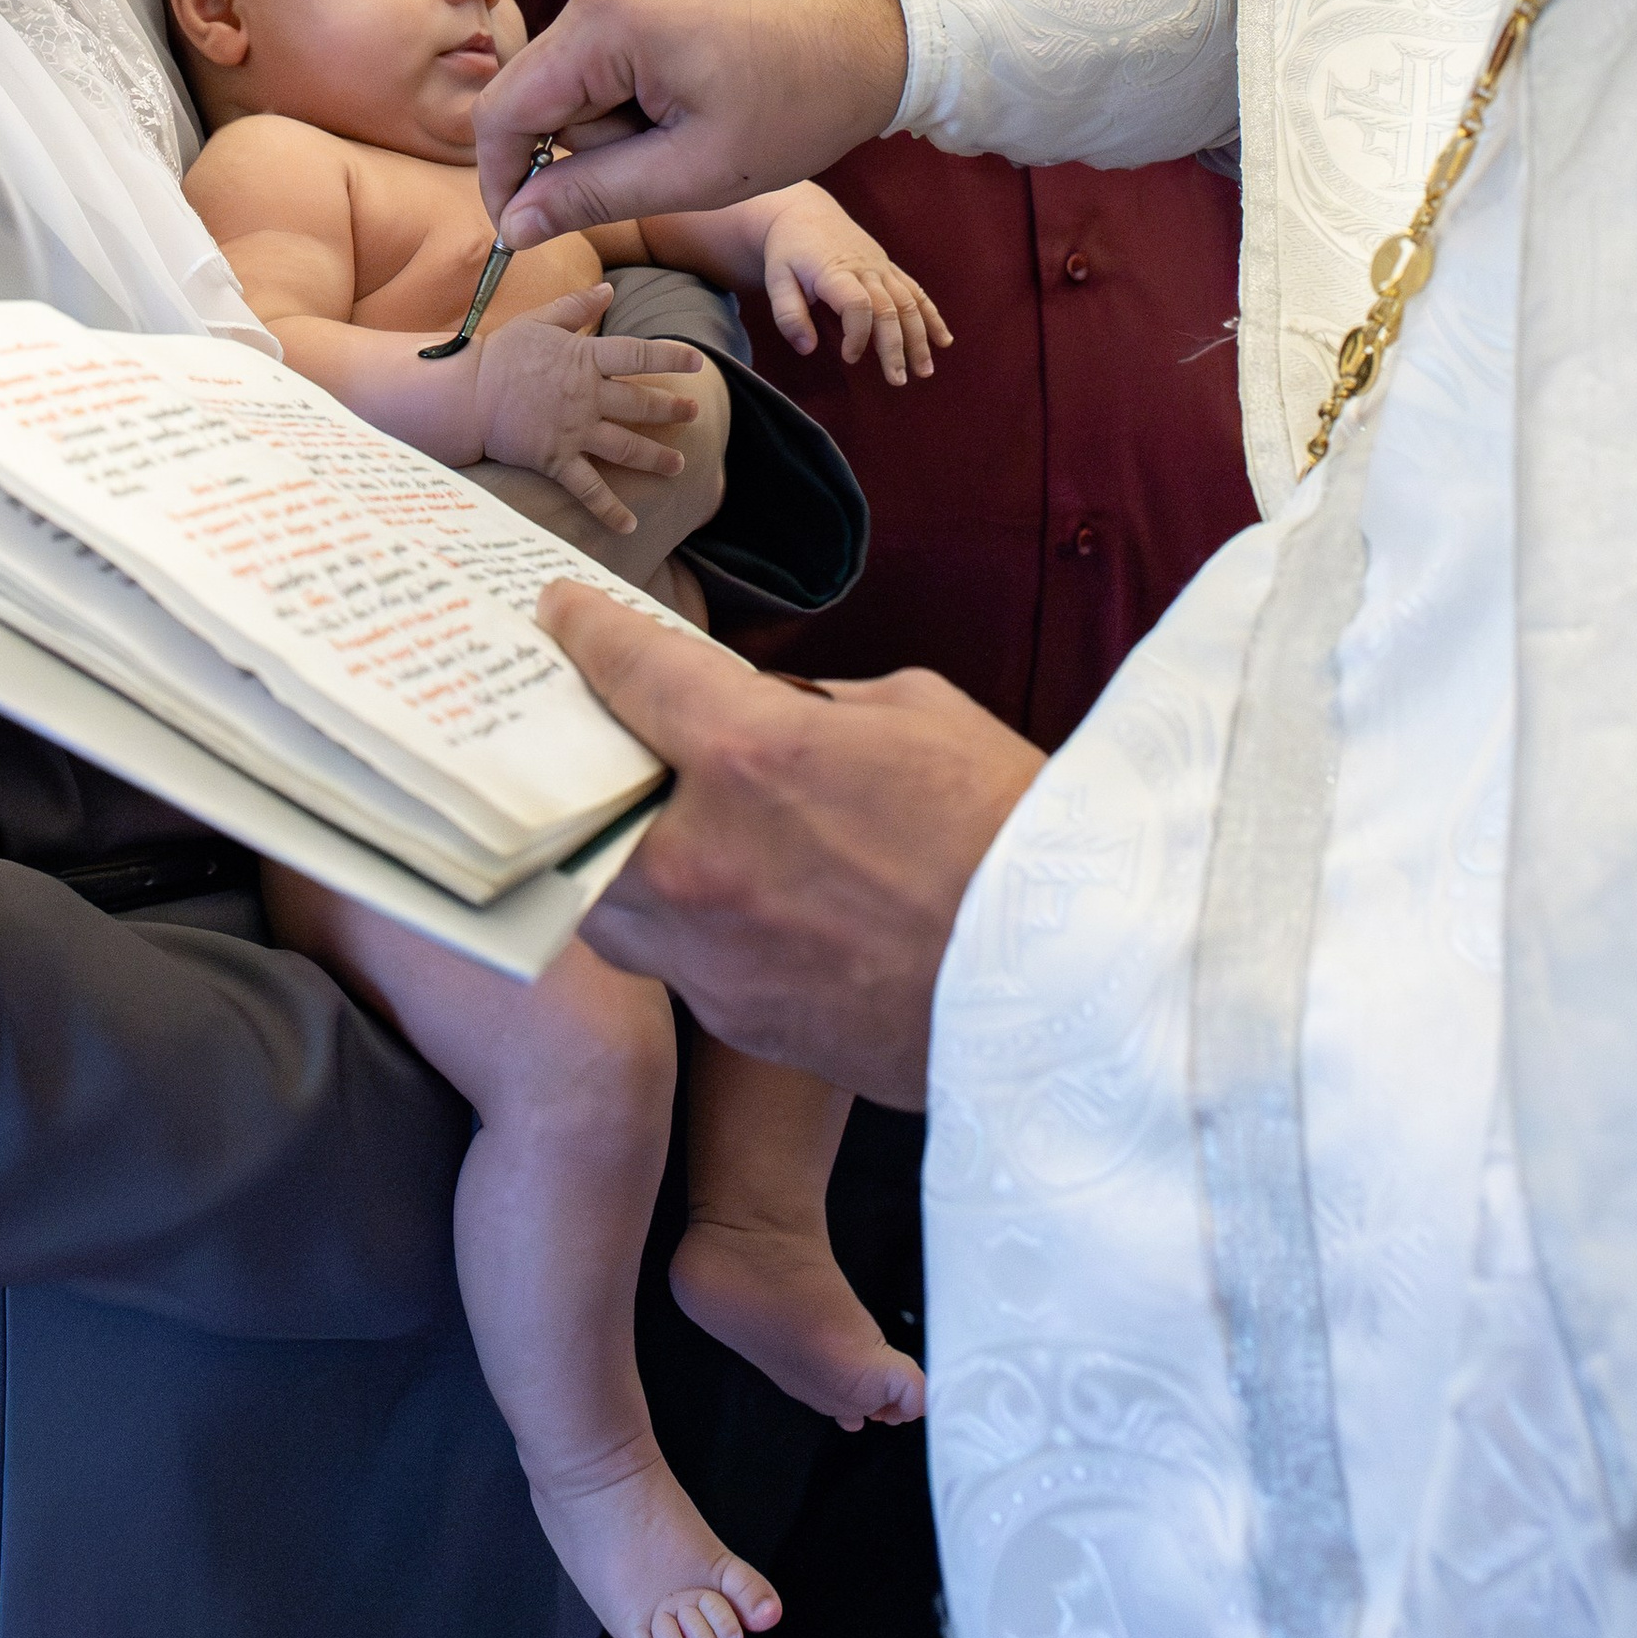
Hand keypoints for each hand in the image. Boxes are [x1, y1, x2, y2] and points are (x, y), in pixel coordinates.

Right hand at [474, 289, 703, 535]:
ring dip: (656, 457)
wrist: (465, 395)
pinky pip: (589, 489)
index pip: (639, 354)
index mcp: (584, 359)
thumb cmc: (500, 354)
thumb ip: (577, 307)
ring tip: (678, 465)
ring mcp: (574, 431)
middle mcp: (586, 396)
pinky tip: (630, 524)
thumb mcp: (539, 321)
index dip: (672, 356)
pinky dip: (610, 509)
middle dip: (672, 409)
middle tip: (694, 413)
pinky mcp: (556, 461)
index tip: (697, 361)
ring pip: (627, 447)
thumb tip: (608, 289)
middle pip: (641, 404)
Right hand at [477, 0, 908, 245]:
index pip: (505, 109)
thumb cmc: (804, 102)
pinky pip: (610, 23)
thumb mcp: (696, 171)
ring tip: (703, 103)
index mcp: (609, 17)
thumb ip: (593, 196)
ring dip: (622, 100)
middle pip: (548, 84)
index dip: (504, 178)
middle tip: (682, 147)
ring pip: (580, 57)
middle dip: (598, 134)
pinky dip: (640, 62)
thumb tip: (514, 224)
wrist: (885, 25)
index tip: (523, 226)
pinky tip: (703, 69)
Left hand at [538, 581, 1041, 1103]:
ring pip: (605, 902)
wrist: (1073, 985)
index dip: (584, 630)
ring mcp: (713, 955)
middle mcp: (703, 858)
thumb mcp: (912, 712)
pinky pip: (675, 961)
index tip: (563, 614)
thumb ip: (813, 708)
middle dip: (575, 761)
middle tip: (589, 730)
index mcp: (748, 754)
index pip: (626, 671)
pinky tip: (723, 899)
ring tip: (643, 821)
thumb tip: (770, 718)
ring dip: (613, 854)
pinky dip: (683, 923)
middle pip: (578, 801)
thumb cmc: (1008, 828)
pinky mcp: (740, 1024)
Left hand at [759, 187, 950, 382]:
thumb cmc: (788, 250)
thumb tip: (807, 349)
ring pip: (908, 302)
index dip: (858, 335)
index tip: (850, 358)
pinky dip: (932, 315)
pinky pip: (916, 291)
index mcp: (835, 271)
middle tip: (898, 380)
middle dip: (896, 347)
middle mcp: (865, 268)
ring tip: (925, 370)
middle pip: (889, 309)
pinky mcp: (889, 267)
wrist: (805, 212)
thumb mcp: (776, 279)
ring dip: (920, 337)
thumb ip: (788, 315)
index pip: (858, 305)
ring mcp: (881, 267)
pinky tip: (943, 339)